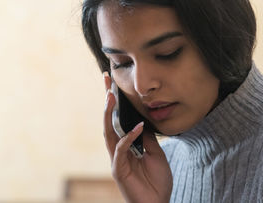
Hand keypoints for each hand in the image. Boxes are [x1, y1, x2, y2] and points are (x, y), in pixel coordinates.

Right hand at [103, 72, 172, 202]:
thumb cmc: (156, 182)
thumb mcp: (156, 153)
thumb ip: (146, 138)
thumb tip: (142, 121)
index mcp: (126, 145)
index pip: (118, 120)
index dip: (115, 104)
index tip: (113, 84)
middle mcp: (118, 149)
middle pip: (109, 121)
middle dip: (107, 100)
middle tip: (106, 80)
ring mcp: (117, 159)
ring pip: (108, 132)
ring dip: (109, 114)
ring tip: (110, 96)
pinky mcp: (118, 169)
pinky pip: (121, 149)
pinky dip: (128, 137)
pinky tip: (137, 127)